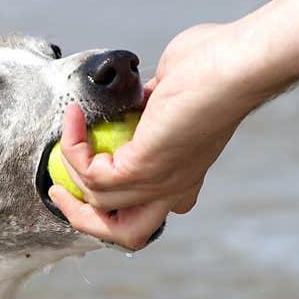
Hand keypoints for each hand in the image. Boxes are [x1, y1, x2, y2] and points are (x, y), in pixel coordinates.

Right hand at [48, 23, 260, 248]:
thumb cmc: (216, 64)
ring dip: (69, 180)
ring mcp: (159, 182)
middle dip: (85, 219)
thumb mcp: (173, 88)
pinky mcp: (143, 168)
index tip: (98, 164)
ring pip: (101, 213)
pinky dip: (73, 150)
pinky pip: (92, 175)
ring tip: (60, 145)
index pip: (154, 210)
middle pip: (126, 234)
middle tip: (62, 192)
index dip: (123, 202)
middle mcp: (173, 185)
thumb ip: (151, 99)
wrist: (238, 64)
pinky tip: (74, 119)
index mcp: (184, 171)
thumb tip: (135, 97)